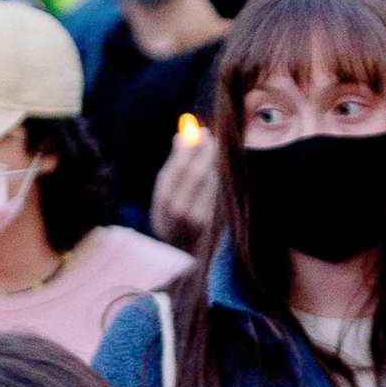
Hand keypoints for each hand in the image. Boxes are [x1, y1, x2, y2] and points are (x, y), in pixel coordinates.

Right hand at [149, 128, 219, 246]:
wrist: (187, 253)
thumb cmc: (172, 218)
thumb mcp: (163, 199)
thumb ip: (172, 170)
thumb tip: (180, 137)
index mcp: (163, 207)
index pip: (175, 172)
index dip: (186, 150)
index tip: (195, 133)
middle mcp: (182, 215)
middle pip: (197, 174)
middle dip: (205, 151)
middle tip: (210, 135)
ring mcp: (203, 220)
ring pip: (213, 181)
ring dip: (215, 161)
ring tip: (215, 147)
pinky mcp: (219, 222)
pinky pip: (222, 190)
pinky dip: (222, 174)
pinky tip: (221, 165)